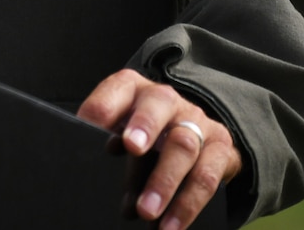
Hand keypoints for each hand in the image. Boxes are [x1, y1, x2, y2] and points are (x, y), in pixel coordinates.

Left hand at [77, 68, 241, 228]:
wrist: (194, 135)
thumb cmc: (145, 137)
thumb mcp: (122, 132)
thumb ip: (106, 145)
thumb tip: (83, 174)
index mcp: (136, 91)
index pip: (119, 87)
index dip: (107, 105)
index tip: (93, 125)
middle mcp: (168, 100)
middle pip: (159, 103)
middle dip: (146, 124)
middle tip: (132, 148)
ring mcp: (197, 122)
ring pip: (185, 144)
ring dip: (165, 180)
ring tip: (145, 211)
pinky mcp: (220, 149)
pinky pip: (208, 176)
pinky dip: (188, 204)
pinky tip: (170, 226)